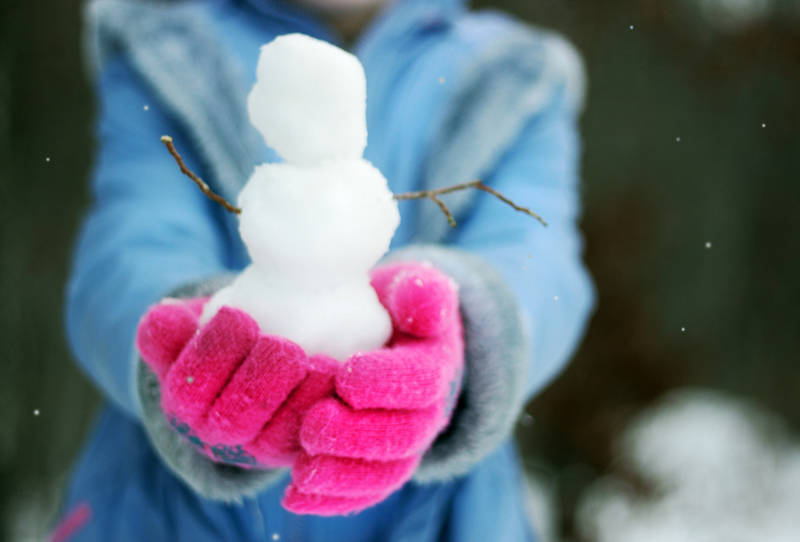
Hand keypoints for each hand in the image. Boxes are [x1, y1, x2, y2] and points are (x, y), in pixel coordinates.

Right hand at [136, 298, 336, 468]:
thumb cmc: (224, 346)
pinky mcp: (302, 447)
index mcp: (187, 408)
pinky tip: (339, 376)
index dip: (213, 352)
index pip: (189, 389)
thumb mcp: (189, 335)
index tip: (238, 315)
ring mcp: (263, 449)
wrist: (259, 374)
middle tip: (282, 346)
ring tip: (315, 361)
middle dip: (258, 381)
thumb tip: (163, 318)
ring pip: (276, 436)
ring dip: (298, 399)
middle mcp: (221, 439)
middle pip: (234, 420)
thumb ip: (168, 331)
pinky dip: (327, 409)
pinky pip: (314, 439)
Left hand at [283, 262, 463, 514]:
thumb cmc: (394, 311)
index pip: (421, 380)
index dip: (386, 383)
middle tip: (314, 425)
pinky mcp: (380, 468)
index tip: (345, 377)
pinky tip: (294, 497)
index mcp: (434, 366)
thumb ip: (420, 291)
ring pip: (384, 473)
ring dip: (344, 475)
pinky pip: (364, 492)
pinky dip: (333, 500)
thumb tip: (423, 303)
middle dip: (359, 435)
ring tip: (303, 469)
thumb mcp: (411, 290)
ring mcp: (405, 446)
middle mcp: (426, 413)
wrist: (392, 342)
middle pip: (403, 436)